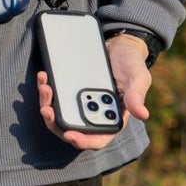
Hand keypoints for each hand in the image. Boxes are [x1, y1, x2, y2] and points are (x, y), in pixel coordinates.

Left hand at [37, 33, 151, 149]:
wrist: (117, 45)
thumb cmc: (130, 64)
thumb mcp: (137, 77)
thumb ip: (136, 95)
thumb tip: (142, 114)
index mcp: (112, 118)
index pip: (96, 138)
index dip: (83, 141)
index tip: (69, 135)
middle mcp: (93, 114)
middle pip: (70, 127)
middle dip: (55, 122)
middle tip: (46, 109)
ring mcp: (79, 102)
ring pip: (58, 112)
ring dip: (47, 104)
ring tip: (44, 87)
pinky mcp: (69, 90)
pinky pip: (54, 95)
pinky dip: (47, 88)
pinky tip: (43, 77)